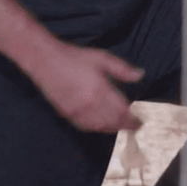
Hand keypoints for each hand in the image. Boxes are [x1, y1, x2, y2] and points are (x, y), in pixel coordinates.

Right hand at [24, 41, 144, 133]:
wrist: (46, 61)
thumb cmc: (74, 57)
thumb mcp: (101, 58)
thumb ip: (122, 69)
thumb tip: (140, 75)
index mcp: (100, 90)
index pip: (121, 111)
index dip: (132, 119)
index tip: (140, 122)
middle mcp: (89, 104)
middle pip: (112, 121)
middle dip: (124, 125)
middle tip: (133, 126)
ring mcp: (77, 111)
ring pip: (99, 127)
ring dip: (112, 128)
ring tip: (120, 126)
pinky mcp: (67, 114)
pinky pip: (85, 127)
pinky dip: (97, 128)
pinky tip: (102, 125)